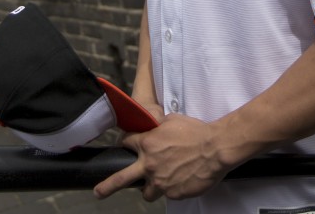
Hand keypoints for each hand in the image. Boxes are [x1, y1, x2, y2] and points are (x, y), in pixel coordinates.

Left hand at [94, 114, 229, 201]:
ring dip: (151, 187)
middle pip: (120, 178)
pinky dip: (173, 188)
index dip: (126, 143)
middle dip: (107, 186)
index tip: (126, 145)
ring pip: (147, 192)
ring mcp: (160, 181)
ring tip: (161, 182)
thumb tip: (151, 124)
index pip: (126, 142)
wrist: (216, 148)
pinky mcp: (173, 193)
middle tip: (98, 192)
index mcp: (147, 144)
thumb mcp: (173, 121)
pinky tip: (183, 179)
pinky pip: (168, 193)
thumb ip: (157, 126)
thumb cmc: (196, 131)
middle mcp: (149, 164)